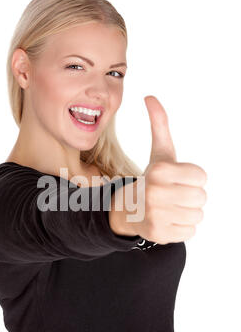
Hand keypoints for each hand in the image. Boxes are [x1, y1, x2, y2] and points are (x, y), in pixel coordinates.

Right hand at [138, 95, 206, 243]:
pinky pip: (190, 232)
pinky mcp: (158, 234)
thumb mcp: (159, 153)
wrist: (130, 209)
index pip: (201, 176)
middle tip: (174, 196)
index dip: (192, 178)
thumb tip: (149, 97)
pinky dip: (182, 228)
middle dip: (191, 197)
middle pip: (202, 197)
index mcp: (159, 171)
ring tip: (171, 209)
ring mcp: (155, 215)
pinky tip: (168, 221)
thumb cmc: (153, 179)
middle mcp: (155, 192)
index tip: (177, 180)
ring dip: (188, 213)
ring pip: (197, 215)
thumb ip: (159, 125)